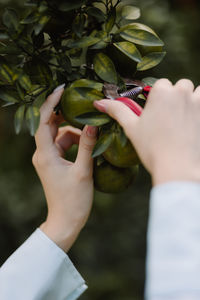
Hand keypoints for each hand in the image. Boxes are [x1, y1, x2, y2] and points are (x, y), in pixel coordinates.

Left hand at [32, 86, 96, 251]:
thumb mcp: (83, 170)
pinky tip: (88, 145)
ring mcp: (47, 159)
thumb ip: (87, 145)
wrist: (66, 220)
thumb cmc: (74, 199)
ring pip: (59, 136)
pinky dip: (74, 143)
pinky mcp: (54, 164)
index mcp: (46, 154)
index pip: (44, 121)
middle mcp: (43, 154)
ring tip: (91, 135)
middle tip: (82, 108)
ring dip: (74, 133)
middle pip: (50, 126)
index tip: (62, 90)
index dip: (51, 103)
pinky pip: (63, 146)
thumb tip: (92, 124)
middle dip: (65, 116)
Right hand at [94, 79, 199, 185]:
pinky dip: (199, 108)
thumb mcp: (131, 128)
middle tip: (168, 119)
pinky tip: (192, 123)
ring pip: (196, 92)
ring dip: (191, 99)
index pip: (161, 84)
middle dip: (175, 97)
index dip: (157, 98)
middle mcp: (181, 92)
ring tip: (182, 119)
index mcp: (161, 92)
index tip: (156, 114)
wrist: (177, 167)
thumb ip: (117, 110)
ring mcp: (197, 102)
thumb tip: (98, 102)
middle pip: (180, 86)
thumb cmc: (152, 148)